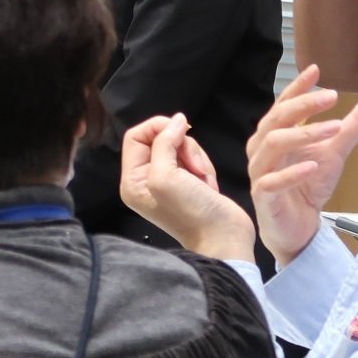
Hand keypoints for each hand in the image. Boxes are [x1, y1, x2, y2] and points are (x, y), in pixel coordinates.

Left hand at [120, 114, 255, 259]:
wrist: (224, 238)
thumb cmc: (190, 211)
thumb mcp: (166, 175)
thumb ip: (164, 143)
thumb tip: (177, 119)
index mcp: (133, 179)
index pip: (136, 136)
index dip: (158, 128)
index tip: (180, 133)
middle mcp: (147, 179)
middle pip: (161, 138)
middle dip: (182, 147)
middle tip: (193, 167)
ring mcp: (170, 181)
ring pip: (181, 146)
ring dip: (196, 158)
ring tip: (202, 180)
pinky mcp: (190, 182)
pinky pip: (195, 158)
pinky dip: (204, 166)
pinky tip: (208, 185)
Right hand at [248, 65, 357, 266]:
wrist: (298, 229)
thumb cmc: (308, 186)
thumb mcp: (336, 151)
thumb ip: (355, 124)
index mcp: (275, 133)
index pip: (283, 104)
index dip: (297, 87)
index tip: (316, 70)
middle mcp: (263, 148)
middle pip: (277, 118)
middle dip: (304, 104)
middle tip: (331, 96)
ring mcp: (261, 171)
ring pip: (273, 144)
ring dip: (304, 134)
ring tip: (333, 128)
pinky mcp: (264, 196)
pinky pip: (272, 181)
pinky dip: (292, 172)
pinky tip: (312, 165)